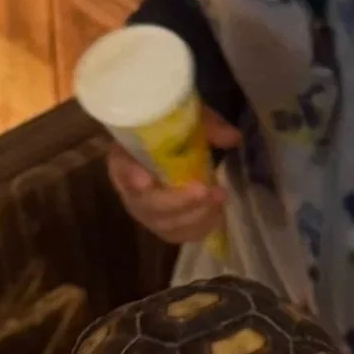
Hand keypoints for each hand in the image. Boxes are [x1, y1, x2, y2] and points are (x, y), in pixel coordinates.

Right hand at [106, 108, 239, 244]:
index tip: (145, 182)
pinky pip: (177, 234)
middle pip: (146, 205)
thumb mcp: (190, 118)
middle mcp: (132, 189)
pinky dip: (198, 227)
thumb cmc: (176, 131)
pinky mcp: (164, 225)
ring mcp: (147, 212)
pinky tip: (216, 212)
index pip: (120, 167)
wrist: (175, 149)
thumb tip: (233, 138)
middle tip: (203, 190)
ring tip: (218, 197)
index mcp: (127, 155)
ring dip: (193, 216)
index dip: (130, 177)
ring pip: (163, 225)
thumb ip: (207, 125)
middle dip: (176, 202)